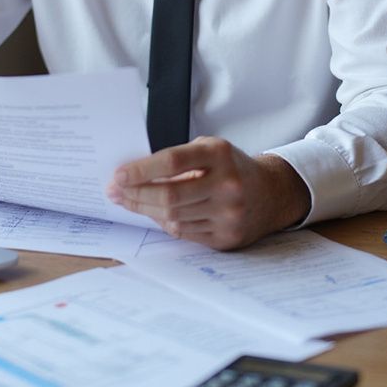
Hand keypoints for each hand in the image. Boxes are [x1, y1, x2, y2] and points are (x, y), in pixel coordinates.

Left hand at [106, 136, 310, 249]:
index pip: (172, 162)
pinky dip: (164, 223)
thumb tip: (133, 175)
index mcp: (219, 155)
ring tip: (127, 201)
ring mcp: (229, 214)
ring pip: (173, 217)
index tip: (118, 175)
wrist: (271, 193)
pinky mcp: (227, 237)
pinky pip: (184, 233)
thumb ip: (177, 158)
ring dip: (144, 210)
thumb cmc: (230, 167)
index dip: (141, 170)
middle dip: (136, 194)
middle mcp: (227, 185)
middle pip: (169, 196)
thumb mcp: (209, 149)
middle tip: (114, 191)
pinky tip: (153, 213)